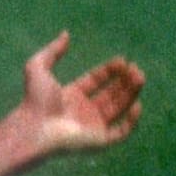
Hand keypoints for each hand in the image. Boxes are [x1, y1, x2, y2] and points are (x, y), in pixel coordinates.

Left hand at [20, 31, 144, 156]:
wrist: (35, 127)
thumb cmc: (35, 99)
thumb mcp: (39, 67)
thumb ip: (53, 50)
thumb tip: (66, 33)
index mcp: (71, 96)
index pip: (95, 81)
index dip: (109, 71)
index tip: (122, 61)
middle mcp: (83, 111)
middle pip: (110, 94)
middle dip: (124, 81)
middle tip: (135, 69)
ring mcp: (92, 127)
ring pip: (118, 109)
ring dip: (130, 94)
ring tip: (140, 78)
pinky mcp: (99, 142)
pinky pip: (121, 132)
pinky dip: (131, 121)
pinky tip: (137, 105)